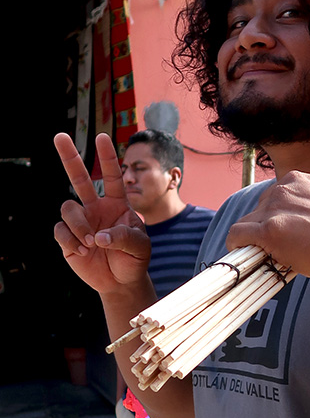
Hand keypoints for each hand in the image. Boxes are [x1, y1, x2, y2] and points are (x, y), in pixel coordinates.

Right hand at [54, 133, 150, 294]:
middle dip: (69, 157)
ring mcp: (81, 221)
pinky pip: (60, 229)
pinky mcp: (67, 237)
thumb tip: (99, 236)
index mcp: (117, 204)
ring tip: (91, 243)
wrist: (122, 282)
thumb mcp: (140, 247)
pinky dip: (71, 240)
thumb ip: (125, 237)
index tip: (102, 137)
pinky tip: (83, 251)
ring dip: (79, 225)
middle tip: (60, 136)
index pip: (112, 177)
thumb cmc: (134, 259)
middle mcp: (96, 208)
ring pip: (68, 207)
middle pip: (79, 177)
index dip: (107, 158)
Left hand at [225, 171, 309, 285]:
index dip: (282, 214)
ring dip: (254, 236)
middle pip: (262, 206)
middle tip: (284, 245)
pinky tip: (245, 253)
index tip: (290, 230)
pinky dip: (237, 244)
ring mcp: (277, 207)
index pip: (278, 193)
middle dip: (268, 224)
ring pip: (249, 220)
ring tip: (269, 253)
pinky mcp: (269, 229)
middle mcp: (287, 187)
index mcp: (303, 177)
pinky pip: (237, 233)